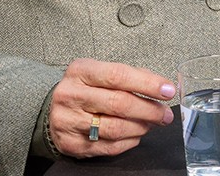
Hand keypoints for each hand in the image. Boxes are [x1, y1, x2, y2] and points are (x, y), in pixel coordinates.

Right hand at [48, 58, 175, 157]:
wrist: (52, 110)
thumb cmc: (85, 89)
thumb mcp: (101, 73)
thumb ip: (131, 76)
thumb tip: (162, 88)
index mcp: (80, 71)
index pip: (118, 75)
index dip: (147, 84)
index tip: (168, 90)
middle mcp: (70, 95)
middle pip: (118, 104)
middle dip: (149, 110)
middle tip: (165, 114)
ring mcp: (68, 121)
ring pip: (115, 128)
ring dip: (140, 127)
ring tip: (150, 124)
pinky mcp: (70, 144)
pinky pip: (108, 147)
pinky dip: (128, 142)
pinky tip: (136, 135)